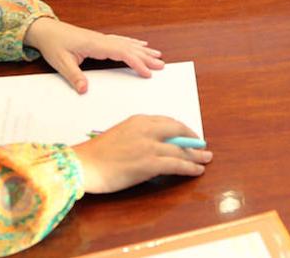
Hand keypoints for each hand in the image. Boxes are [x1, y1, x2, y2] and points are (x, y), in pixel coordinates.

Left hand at [23, 17, 164, 93]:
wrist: (46, 30)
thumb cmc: (53, 44)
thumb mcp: (61, 63)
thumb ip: (74, 76)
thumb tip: (84, 90)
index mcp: (95, 45)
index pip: (122, 53)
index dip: (136, 62)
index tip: (148, 72)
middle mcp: (102, 40)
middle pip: (129, 48)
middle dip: (146, 57)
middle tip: (162, 66)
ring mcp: (102, 39)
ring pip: (127, 44)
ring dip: (143, 50)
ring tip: (158, 55)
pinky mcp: (99, 40)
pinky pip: (121, 42)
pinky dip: (133, 44)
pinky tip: (140, 45)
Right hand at [72, 115, 211, 193]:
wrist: (84, 165)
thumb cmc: (97, 155)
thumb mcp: (121, 136)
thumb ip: (139, 137)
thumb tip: (157, 147)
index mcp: (138, 120)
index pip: (167, 122)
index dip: (181, 129)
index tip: (188, 135)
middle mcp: (146, 129)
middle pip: (178, 131)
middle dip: (192, 139)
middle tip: (201, 146)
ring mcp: (149, 146)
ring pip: (180, 149)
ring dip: (196, 155)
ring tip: (205, 159)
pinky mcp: (149, 163)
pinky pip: (176, 164)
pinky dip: (190, 167)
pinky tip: (197, 170)